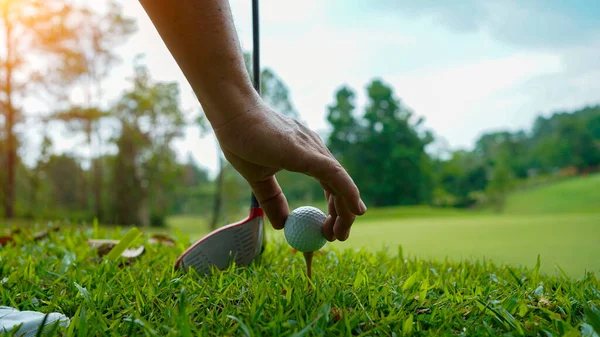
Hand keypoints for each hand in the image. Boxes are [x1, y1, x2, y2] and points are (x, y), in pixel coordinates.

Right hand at [213, 102, 366, 241]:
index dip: (335, 208)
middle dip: (343, 214)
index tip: (328, 229)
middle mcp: (315, 149)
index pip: (331, 183)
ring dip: (345, 211)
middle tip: (336, 237)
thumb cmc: (242, 139)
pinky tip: (355, 211)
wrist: (232, 114)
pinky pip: (335, 174)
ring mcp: (312, 149)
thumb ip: (272, 199)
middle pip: (340, 186)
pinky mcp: (305, 152)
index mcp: (306, 154)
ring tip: (339, 234)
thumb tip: (281, 225)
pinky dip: (348, 193)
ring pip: (341, 183)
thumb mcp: (259, 177)